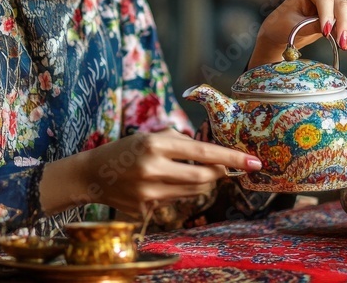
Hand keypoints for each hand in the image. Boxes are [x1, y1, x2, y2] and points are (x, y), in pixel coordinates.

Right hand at [40, 128, 261, 215]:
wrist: (92, 175)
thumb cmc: (126, 150)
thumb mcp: (151, 137)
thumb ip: (181, 143)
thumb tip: (215, 154)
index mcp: (155, 145)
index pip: (203, 152)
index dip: (231, 158)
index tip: (254, 162)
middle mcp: (152, 170)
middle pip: (203, 178)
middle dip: (218, 173)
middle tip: (224, 168)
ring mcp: (148, 193)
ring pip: (192, 192)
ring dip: (198, 182)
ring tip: (180, 171)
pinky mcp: (146, 210)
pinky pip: (176, 202)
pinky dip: (178, 192)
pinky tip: (160, 184)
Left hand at [248, 0, 346, 67]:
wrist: (285, 30)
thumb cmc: (283, 25)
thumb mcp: (292, 26)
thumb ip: (310, 26)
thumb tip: (330, 29)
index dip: (327, 15)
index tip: (326, 33)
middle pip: (342, 3)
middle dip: (344, 25)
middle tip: (342, 44)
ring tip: (344, 46)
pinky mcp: (346, 10)